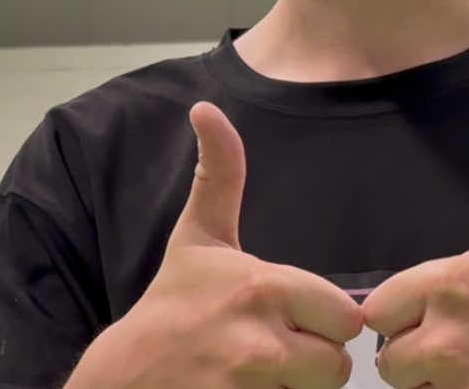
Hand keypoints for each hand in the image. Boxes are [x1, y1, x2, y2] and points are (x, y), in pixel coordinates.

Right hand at [66, 101, 364, 388]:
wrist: (122, 381)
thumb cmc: (171, 306)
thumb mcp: (199, 238)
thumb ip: (219, 174)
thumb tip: (205, 107)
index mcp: (262, 289)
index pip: (347, 318)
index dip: (325, 322)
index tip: (293, 319)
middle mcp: (259, 343)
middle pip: (337, 365)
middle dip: (314, 362)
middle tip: (276, 353)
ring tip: (257, 376)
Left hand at [362, 90, 468, 388]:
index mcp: (452, 282)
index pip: (380, 307)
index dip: (403, 311)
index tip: (438, 308)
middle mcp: (448, 334)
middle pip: (387, 352)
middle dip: (411, 348)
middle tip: (455, 340)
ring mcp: (459, 381)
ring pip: (408, 385)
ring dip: (428, 380)